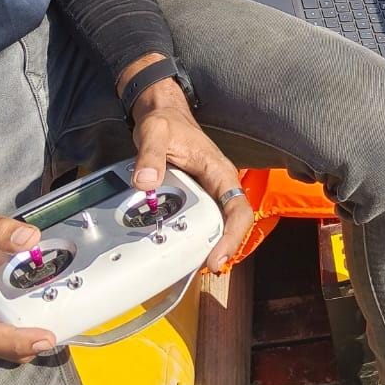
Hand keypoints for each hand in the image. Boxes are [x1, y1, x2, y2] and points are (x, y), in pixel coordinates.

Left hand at [127, 78, 254, 271]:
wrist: (162, 114)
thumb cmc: (165, 121)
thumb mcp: (155, 131)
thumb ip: (150, 154)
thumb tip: (146, 182)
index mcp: (219, 171)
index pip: (238, 208)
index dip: (232, 237)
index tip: (216, 258)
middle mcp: (218, 185)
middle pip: (229, 224)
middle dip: (220, 249)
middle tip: (200, 269)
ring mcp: (207, 193)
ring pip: (215, 226)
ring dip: (205, 246)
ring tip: (189, 266)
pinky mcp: (194, 198)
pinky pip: (199, 222)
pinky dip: (191, 238)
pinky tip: (178, 250)